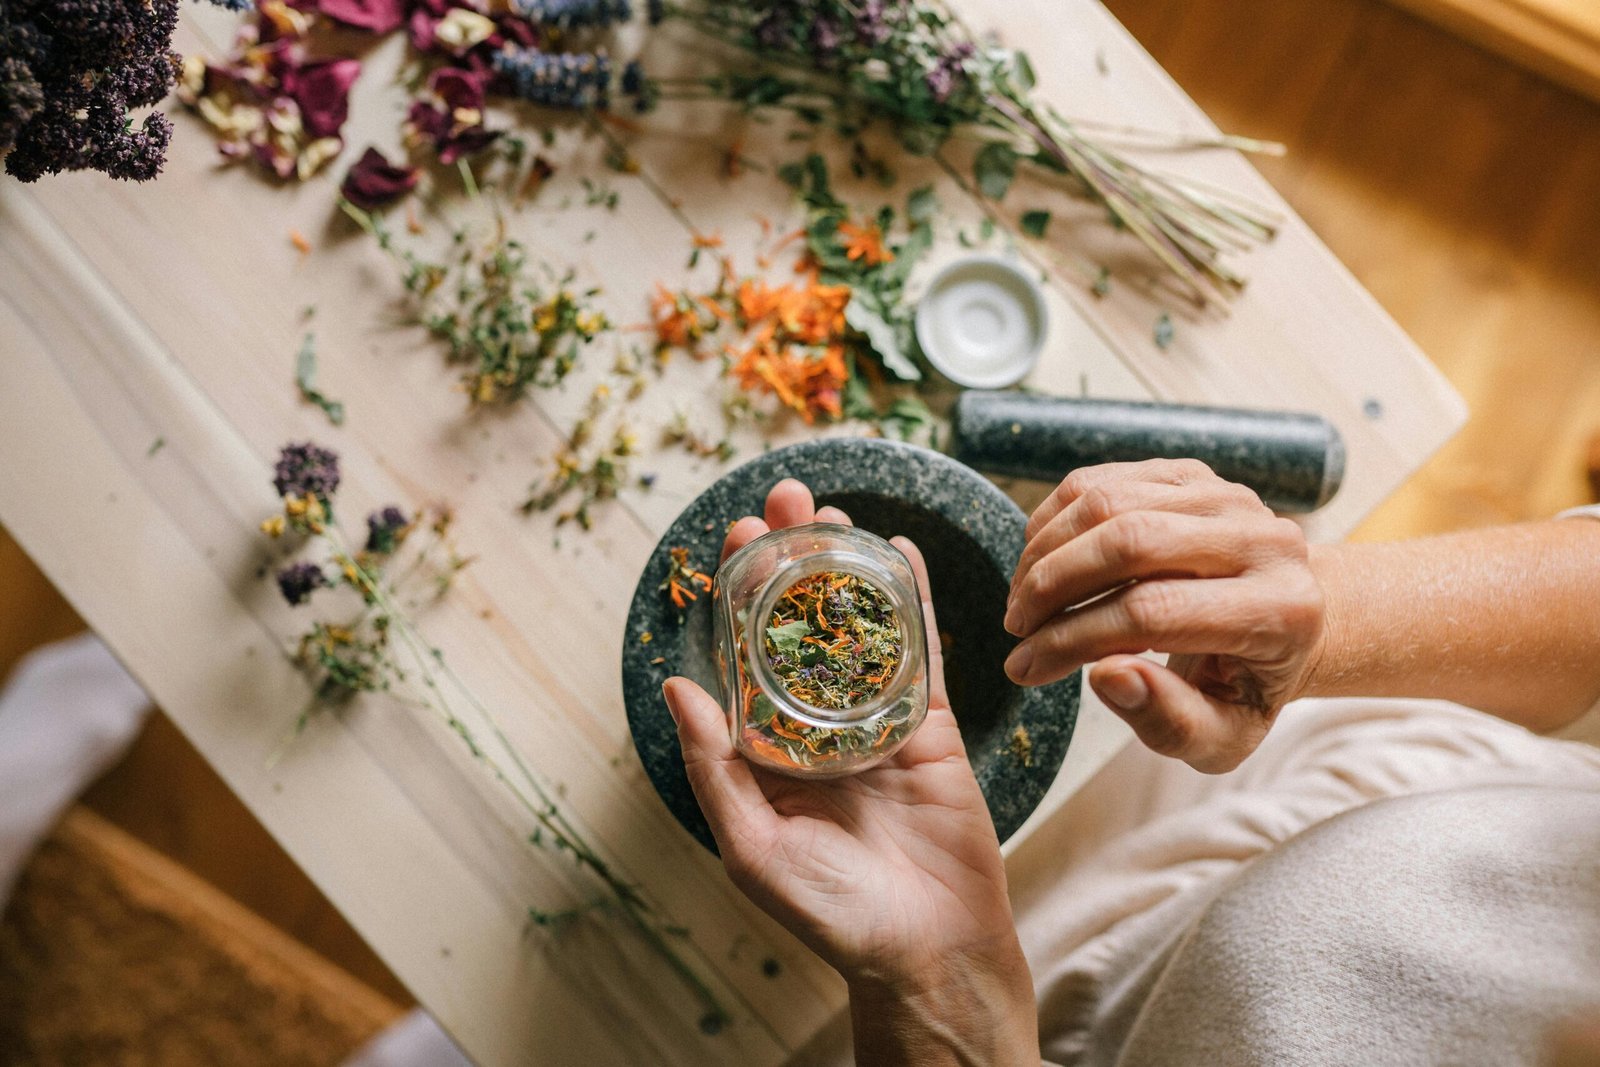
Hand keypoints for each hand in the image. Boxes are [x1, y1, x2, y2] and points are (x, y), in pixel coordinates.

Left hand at [665, 479, 1036, 1063]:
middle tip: (784, 497)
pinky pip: (923, 652)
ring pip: (861, 625)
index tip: (733, 538)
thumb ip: (715, 766)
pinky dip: (914, 600)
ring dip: (847, 565)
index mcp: (771, 752)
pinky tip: (901, 551)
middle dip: (792, 559)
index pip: (748, 654)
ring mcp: (879, 720)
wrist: (929, 948)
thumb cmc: (832, 912)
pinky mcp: (933, 725)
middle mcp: (821, 727)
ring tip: (832, 508)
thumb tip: (676, 685)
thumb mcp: (752, 845)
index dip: (740, 594)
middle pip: (804, 624)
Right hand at [1005, 459, 1324, 772]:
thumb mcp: (1220, 735)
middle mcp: (1264, 540)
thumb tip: (1107, 676)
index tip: (1025, 667)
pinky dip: (1054, 519)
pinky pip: (1102, 481)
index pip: (1152, 613)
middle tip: (1016, 627)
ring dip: (1045, 552)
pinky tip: (1041, 562)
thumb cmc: (1243, 685)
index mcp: (1279, 611)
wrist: (1284, 621)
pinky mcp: (1193, 473)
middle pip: (1129, 542)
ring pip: (1108, 503)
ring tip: (1024, 600)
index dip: (1072, 639)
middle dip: (1051, 586)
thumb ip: (1169, 721)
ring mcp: (1227, 496)